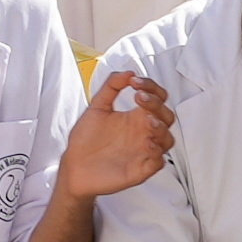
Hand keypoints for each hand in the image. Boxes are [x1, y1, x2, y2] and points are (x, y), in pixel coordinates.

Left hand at [57, 71, 176, 199]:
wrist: (74, 166)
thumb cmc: (86, 139)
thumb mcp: (96, 107)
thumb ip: (111, 87)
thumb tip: (128, 72)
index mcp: (135, 117)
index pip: (157, 98)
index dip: (151, 87)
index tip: (135, 82)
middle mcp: (143, 133)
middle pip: (166, 116)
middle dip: (157, 105)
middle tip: (140, 98)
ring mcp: (143, 151)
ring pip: (167, 139)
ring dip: (161, 128)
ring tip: (147, 120)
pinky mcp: (141, 169)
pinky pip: (158, 162)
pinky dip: (157, 153)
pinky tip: (146, 144)